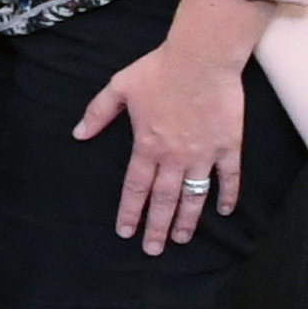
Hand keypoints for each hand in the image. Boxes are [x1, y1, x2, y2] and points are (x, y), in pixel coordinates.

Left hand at [80, 29, 249, 255]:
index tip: (125, 232)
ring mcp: (204, 154)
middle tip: (153, 249)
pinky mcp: (229, 146)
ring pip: (195, 195)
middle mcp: (175, 157)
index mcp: (146, 146)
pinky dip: (227, 196)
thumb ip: (97, 114)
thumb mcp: (118, 88)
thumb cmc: (158, 70)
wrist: (201, 58)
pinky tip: (223, 212)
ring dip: (188, 220)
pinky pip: (229, 178)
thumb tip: (78, 134)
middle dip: (157, 227)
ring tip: (181, 239)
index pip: (135, 188)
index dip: (129, 212)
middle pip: (164, 200)